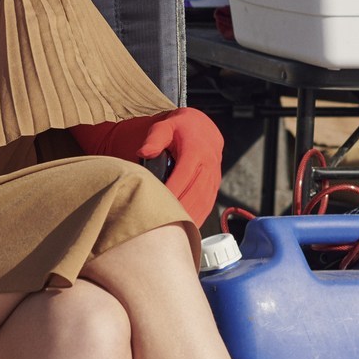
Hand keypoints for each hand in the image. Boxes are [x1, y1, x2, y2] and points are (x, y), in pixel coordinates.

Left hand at [69, 109, 222, 225]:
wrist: (203, 128)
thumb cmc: (179, 129)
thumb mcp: (165, 127)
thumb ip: (154, 138)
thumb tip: (143, 152)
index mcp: (196, 152)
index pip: (183, 176)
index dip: (172, 192)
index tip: (159, 206)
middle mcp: (209, 166)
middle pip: (195, 193)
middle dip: (180, 210)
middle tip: (162, 225)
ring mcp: (214, 177)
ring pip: (204, 202)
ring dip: (190, 217)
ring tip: (174, 231)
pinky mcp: (215, 185)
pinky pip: (208, 204)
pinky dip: (199, 216)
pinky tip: (187, 227)